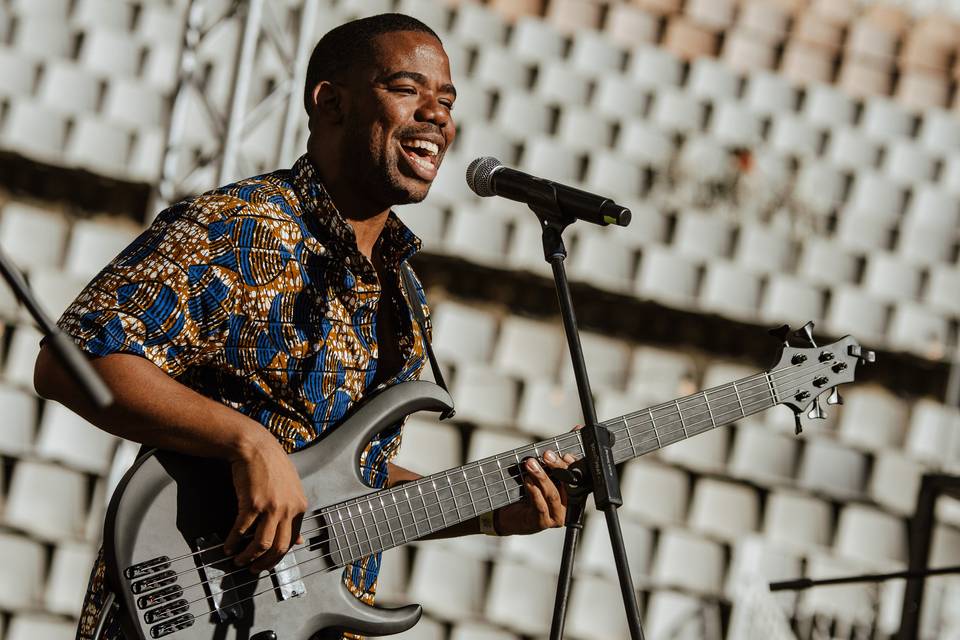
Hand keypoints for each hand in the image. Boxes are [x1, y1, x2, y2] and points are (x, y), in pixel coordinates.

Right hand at [223, 431, 307, 572]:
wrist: (255, 447)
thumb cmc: (272, 465)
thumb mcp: (291, 489)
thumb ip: (294, 515)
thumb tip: (299, 541)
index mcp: (300, 506)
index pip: (292, 540)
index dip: (278, 556)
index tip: (267, 562)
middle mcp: (288, 509)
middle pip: (279, 547)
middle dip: (265, 563)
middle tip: (253, 568)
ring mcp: (271, 507)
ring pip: (261, 544)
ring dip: (248, 556)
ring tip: (238, 559)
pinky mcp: (252, 504)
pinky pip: (242, 531)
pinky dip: (233, 542)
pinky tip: (228, 546)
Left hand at [494, 449, 577, 535]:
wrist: (509, 518)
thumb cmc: (525, 499)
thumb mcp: (538, 481)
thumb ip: (546, 471)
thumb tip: (549, 455)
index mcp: (568, 497)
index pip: (573, 479)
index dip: (569, 466)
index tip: (564, 455)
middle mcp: (565, 508)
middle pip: (565, 486)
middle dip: (556, 468)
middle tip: (547, 455)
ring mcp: (555, 517)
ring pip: (553, 495)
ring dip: (542, 478)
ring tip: (532, 465)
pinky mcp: (542, 523)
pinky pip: (540, 506)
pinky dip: (534, 492)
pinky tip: (528, 481)